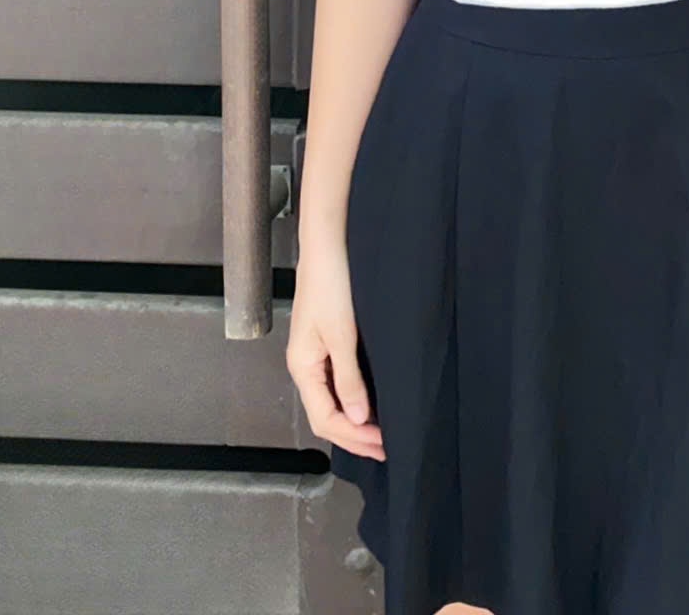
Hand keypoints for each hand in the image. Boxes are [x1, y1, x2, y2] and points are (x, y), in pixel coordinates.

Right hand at [286, 236, 385, 462]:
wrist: (329, 241)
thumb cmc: (332, 282)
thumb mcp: (342, 334)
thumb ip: (349, 379)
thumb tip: (357, 419)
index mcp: (302, 366)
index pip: (325, 419)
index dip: (353, 437)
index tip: (383, 444)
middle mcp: (306, 364)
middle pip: (326, 414)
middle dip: (354, 435)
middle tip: (386, 447)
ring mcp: (316, 352)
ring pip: (332, 399)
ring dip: (355, 419)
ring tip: (382, 432)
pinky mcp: (328, 339)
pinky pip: (338, 380)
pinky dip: (354, 397)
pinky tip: (372, 401)